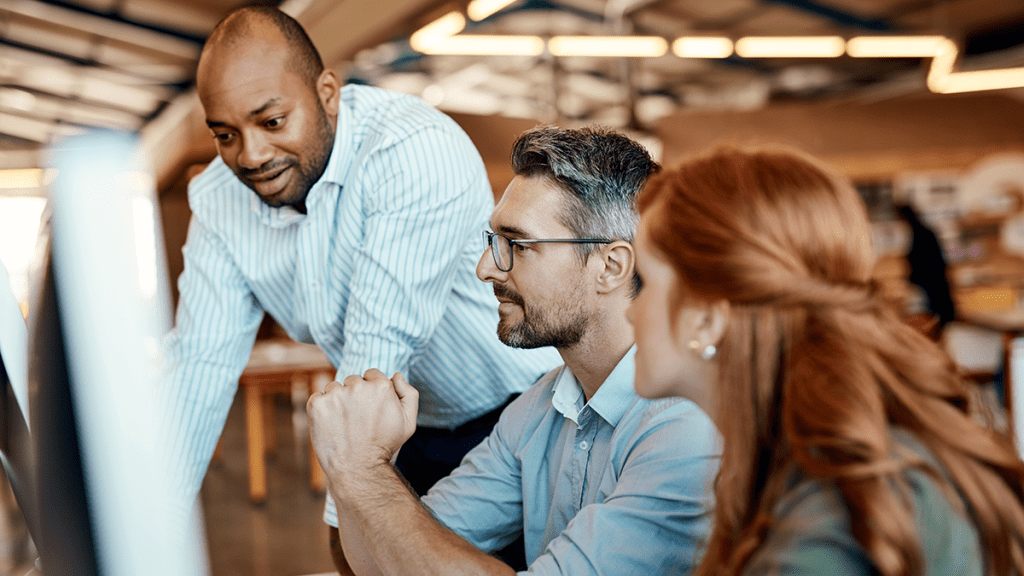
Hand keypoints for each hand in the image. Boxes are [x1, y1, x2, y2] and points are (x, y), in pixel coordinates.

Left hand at [306, 369, 418, 487]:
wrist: (358, 469)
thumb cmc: (384, 446)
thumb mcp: (408, 422)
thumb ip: (409, 394)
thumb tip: (396, 375)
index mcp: (381, 386)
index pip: (371, 375)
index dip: (371, 392)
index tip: (369, 410)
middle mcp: (358, 386)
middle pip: (353, 381)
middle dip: (354, 395)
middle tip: (357, 420)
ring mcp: (335, 394)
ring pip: (334, 388)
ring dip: (337, 401)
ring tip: (344, 424)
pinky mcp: (317, 404)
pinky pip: (318, 397)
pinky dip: (322, 409)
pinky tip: (330, 425)